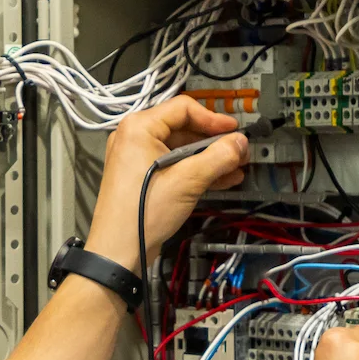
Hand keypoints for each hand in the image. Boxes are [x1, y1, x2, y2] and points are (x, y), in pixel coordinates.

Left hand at [85, 98, 248, 270]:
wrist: (118, 251)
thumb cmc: (142, 212)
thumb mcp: (187, 180)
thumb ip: (218, 157)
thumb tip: (240, 143)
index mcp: (139, 128)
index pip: (183, 108)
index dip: (213, 118)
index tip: (234, 130)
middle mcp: (134, 138)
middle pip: (183, 129)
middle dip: (214, 141)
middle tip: (238, 151)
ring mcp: (137, 159)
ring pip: (181, 150)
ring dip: (210, 158)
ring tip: (236, 166)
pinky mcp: (143, 178)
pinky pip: (174, 166)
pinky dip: (197, 170)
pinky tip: (222, 178)